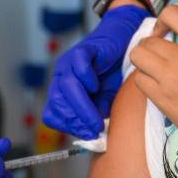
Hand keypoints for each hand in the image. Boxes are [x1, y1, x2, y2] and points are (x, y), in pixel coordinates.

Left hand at [42, 5, 150, 137]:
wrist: (124, 42)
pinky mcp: (83, 49)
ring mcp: (70, 62)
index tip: (87, 134)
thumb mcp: (105, 100)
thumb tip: (92, 134)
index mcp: (62, 92)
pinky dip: (86, 80)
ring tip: (97, 120)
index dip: (68, 126)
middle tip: (94, 130)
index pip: (53, 114)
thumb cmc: (113, 73)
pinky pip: (78, 66)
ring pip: (66, 87)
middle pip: (56, 103)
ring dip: (81, 108)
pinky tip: (96, 86)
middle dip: (75, 121)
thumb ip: (96, 114)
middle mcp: (61, 77)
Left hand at [128, 6, 177, 172]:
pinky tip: (157, 84)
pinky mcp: (161, 100)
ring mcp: (169, 79)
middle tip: (161, 51)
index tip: (168, 30)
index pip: (173, 14)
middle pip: (150, 38)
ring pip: (138, 56)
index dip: (165, 19)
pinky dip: (144, 78)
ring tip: (155, 66)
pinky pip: (139, 80)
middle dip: (153, 41)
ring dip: (144, 58)